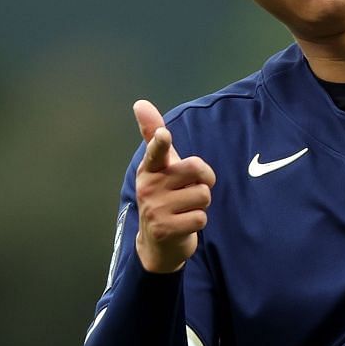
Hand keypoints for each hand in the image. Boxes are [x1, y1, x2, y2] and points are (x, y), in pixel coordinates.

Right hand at [131, 100, 216, 272]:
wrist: (157, 243)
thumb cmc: (164, 195)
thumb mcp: (160, 166)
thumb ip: (154, 136)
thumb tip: (140, 102)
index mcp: (149, 168)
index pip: (155, 151)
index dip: (161, 142)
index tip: (164, 136)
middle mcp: (149, 186)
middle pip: (197, 169)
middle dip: (204, 180)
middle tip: (191, 190)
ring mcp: (155, 209)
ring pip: (203, 195)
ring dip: (201, 204)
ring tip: (185, 209)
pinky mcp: (166, 229)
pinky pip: (201, 217)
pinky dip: (199, 221)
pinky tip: (184, 224)